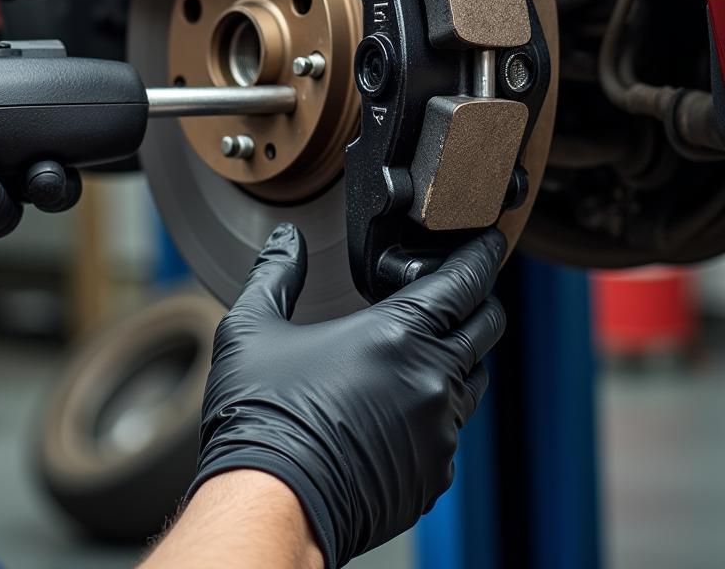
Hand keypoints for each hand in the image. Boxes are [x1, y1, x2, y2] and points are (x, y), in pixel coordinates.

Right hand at [189, 224, 506, 568]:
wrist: (274, 504)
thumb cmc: (262, 415)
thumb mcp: (253, 328)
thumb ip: (277, 273)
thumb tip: (287, 237)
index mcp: (397, 334)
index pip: (465, 283)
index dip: (480, 256)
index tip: (488, 240)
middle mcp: (431, 380)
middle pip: (485, 328)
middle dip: (481, 301)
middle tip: (466, 288)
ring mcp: (439, 432)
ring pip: (471, 381)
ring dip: (458, 358)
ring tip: (427, 347)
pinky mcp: (433, 474)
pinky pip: (450, 431)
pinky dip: (435, 410)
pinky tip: (399, 408)